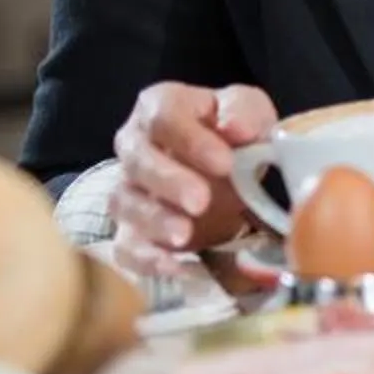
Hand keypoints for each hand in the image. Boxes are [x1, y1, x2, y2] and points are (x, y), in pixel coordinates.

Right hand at [110, 81, 274, 274]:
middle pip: (138, 161)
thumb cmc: (232, 133)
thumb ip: (243, 111)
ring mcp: (128, 189)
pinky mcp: (131, 229)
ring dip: (154, 221)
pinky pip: (125, 246)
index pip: (164, 118)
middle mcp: (134, 146)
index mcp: (160, 107)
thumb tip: (236, 127)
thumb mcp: (247, 109)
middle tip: (201, 201)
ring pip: (125, 203)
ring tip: (185, 236)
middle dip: (168, 182)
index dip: (190, 140)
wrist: (228, 169)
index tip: (224, 162)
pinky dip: (146, 259)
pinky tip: (177, 266)